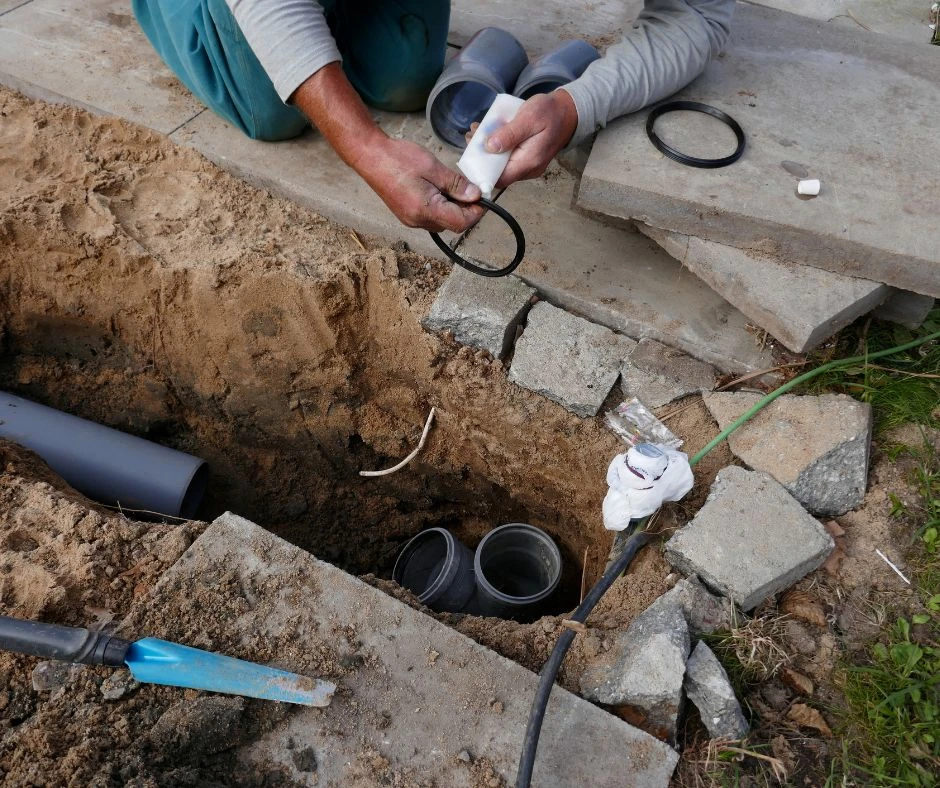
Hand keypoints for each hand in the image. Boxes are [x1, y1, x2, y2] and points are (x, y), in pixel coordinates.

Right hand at [290, 63, 482, 233]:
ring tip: (451, 186)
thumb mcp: (433, 167)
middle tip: (468, 188)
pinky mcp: (407, 215)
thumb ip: (455, 185)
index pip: (461, 223)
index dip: (476, 212)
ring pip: (442, 221)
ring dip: (452, 208)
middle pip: (452, 225)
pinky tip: (437, 189)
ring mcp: (411, 220)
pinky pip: (430, 217)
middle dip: (465, 210)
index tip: (481, 197)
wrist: (370, 156)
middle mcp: (418, 221)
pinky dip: (439, 206)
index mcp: (425, 210)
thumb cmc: (398, 159)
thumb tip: (475, 196)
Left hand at [480, 90, 578, 187]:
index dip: (482, 171)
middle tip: (473, 136)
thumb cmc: (550, 112)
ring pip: (501, 165)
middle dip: (482, 157)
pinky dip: (497, 148)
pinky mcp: (526, 159)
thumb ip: (510, 134)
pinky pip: (508, 159)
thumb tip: (489, 147)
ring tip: (478, 131)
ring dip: (487, 151)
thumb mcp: (529, 118)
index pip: (499, 179)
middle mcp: (528, 169)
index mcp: (529, 162)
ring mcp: (527, 166)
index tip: (470, 154)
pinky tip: (490, 133)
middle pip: (498, 173)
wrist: (568, 112)